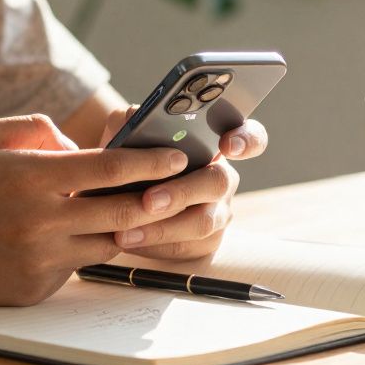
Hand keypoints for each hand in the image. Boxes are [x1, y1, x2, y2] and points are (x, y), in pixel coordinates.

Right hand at [0, 114, 191, 305]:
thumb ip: (37, 128)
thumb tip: (81, 145)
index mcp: (30, 177)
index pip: (111, 169)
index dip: (151, 162)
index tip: (178, 157)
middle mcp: (40, 221)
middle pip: (124, 212)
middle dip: (157, 199)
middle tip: (179, 187)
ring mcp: (38, 260)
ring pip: (107, 244)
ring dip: (123, 228)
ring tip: (131, 209)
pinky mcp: (33, 289)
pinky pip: (76, 266)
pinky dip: (82, 249)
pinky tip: (75, 235)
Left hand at [97, 106, 268, 259]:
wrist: (115, 197)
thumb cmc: (129, 160)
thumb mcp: (128, 135)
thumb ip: (132, 122)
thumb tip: (134, 117)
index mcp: (213, 145)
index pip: (249, 137)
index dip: (246, 140)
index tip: (227, 145)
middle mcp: (222, 178)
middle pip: (217, 183)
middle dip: (182, 192)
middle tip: (149, 200)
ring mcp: (217, 213)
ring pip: (202, 223)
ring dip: (162, 227)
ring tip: (126, 230)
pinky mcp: (204, 243)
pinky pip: (185, 248)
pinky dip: (154, 245)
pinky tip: (129, 241)